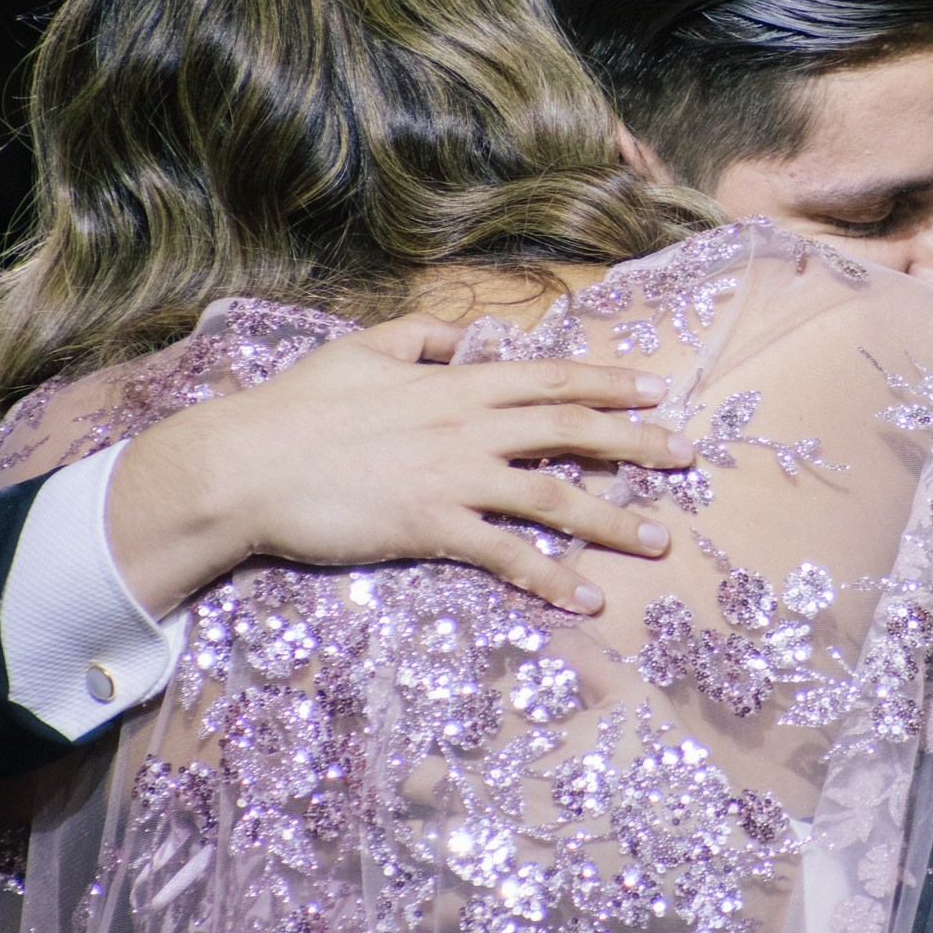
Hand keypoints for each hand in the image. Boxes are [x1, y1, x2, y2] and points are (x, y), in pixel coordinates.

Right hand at [107, 315, 688, 615]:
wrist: (243, 464)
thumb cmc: (296, 408)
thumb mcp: (362, 351)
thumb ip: (420, 339)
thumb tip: (462, 334)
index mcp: (454, 383)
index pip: (550, 377)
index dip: (608, 383)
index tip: (655, 389)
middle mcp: (467, 425)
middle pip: (571, 429)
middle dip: (637, 441)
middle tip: (688, 453)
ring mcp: (453, 477)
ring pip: (554, 495)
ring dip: (614, 520)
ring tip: (660, 540)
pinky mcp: (431, 528)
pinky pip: (506, 555)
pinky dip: (551, 577)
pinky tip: (587, 598)